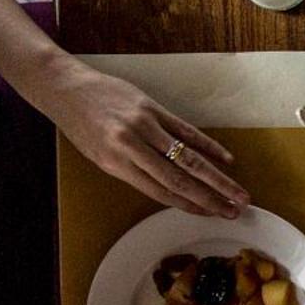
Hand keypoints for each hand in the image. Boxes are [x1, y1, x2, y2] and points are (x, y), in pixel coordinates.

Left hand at [40, 63, 248, 216]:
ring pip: (188, 157)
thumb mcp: (99, 156)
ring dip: (218, 178)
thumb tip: (169, 186)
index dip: (189, 205)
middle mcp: (132, 146)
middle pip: (180, 178)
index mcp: (116, 164)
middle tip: (234, 211)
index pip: (161, 191)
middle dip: (211, 197)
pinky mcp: (153, 108)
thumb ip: (133, 170)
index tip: (210, 215)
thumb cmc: (80, 125)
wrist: (66, 89)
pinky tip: (226, 159)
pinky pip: (186, 130)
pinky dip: (208, 145)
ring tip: (238, 193)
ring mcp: (145, 125)